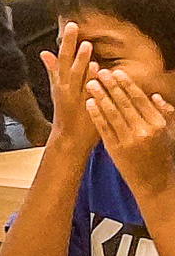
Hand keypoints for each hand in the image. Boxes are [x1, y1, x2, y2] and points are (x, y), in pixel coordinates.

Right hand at [45, 24, 98, 156]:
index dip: (67, 41)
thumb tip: (44, 53)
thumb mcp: (56, 90)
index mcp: (59, 82)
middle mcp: (65, 86)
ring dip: (80, 58)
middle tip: (73, 26)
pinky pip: (87, 87)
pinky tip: (95, 67)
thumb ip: (52, 71)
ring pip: (77, 73)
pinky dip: (90, 77)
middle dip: (70, 43)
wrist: (68, 139)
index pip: (62, 57)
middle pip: (66, 61)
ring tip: (86, 44)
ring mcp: (74, 95)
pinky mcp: (83, 103)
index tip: (71, 25)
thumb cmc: (66, 115)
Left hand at [86, 66, 174, 199]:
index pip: (140, 100)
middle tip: (100, 72)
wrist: (154, 183)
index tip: (117, 72)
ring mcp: (128, 141)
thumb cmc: (162, 155)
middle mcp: (143, 131)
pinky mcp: (115, 149)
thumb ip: (165, 114)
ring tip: (91, 83)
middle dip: (111, 86)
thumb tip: (155, 96)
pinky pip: (103, 128)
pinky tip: (88, 103)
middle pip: (124, 104)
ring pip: (112, 114)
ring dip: (100, 97)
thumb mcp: (170, 133)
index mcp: (157, 125)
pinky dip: (96, 114)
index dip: (127, 85)